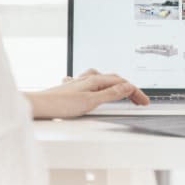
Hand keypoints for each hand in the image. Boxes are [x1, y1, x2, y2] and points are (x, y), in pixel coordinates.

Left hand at [24, 69, 149, 118]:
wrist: (39, 106)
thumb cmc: (60, 104)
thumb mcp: (91, 101)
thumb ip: (111, 94)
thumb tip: (128, 86)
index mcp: (94, 80)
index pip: (122, 83)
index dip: (135, 92)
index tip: (144, 101)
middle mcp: (87, 78)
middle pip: (114, 80)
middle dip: (128, 88)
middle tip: (139, 100)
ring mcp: (79, 83)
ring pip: (102, 80)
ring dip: (115, 85)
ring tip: (122, 93)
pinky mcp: (72, 89)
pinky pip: (90, 83)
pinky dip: (100, 87)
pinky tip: (95, 90)